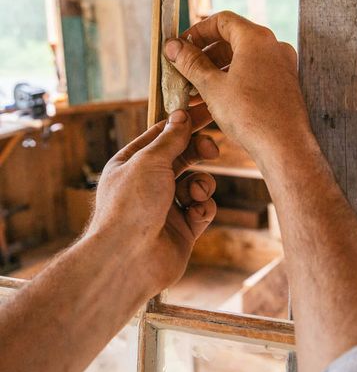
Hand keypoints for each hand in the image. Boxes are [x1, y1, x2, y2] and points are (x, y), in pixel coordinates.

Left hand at [86, 110, 217, 295]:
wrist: (129, 260)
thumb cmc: (131, 205)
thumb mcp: (150, 161)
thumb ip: (171, 138)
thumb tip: (181, 115)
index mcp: (131, 163)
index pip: (161, 135)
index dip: (185, 122)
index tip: (208, 111)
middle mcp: (148, 184)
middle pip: (182, 157)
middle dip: (198, 151)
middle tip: (212, 149)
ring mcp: (166, 207)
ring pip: (196, 183)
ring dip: (201, 184)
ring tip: (195, 194)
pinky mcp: (182, 229)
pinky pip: (202, 209)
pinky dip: (203, 207)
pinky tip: (195, 213)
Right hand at [164, 11, 312, 159]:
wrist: (284, 147)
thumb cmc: (251, 116)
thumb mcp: (212, 87)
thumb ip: (191, 63)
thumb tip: (173, 47)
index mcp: (257, 39)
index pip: (222, 20)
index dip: (197, 32)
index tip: (181, 46)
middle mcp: (273, 47)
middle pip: (232, 40)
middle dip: (204, 56)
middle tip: (183, 71)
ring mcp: (281, 66)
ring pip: (242, 60)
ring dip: (216, 72)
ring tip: (193, 92)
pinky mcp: (284, 85)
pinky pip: (254, 74)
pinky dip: (233, 81)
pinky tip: (214, 101)